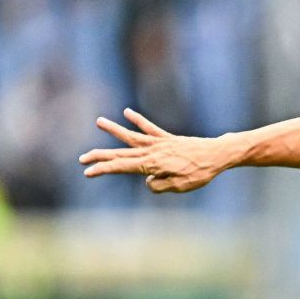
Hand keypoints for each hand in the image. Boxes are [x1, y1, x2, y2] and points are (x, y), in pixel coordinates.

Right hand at [80, 110, 228, 192]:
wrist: (218, 155)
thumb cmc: (200, 172)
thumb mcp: (179, 186)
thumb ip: (159, 186)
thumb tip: (147, 181)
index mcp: (152, 165)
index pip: (121, 167)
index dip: (103, 170)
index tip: (87, 172)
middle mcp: (152, 152)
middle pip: (121, 154)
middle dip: (100, 156)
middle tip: (81, 159)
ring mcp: (159, 143)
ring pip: (131, 136)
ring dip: (114, 130)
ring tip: (98, 121)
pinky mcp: (168, 138)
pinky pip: (151, 128)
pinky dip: (139, 120)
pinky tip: (127, 112)